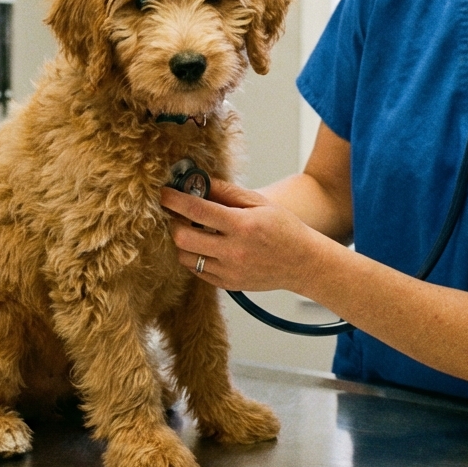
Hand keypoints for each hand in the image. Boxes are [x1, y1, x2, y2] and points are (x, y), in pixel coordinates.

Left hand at [160, 178, 329, 292]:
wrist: (302, 263)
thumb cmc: (284, 229)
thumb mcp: (259, 203)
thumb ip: (227, 192)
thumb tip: (199, 181)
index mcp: (242, 225)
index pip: (197, 210)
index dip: (175, 199)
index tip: (165, 193)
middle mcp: (233, 251)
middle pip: (183, 237)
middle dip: (174, 222)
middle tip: (178, 214)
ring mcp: (229, 271)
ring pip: (186, 257)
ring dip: (183, 241)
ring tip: (193, 229)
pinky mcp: (227, 284)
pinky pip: (197, 271)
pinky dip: (195, 256)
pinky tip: (206, 245)